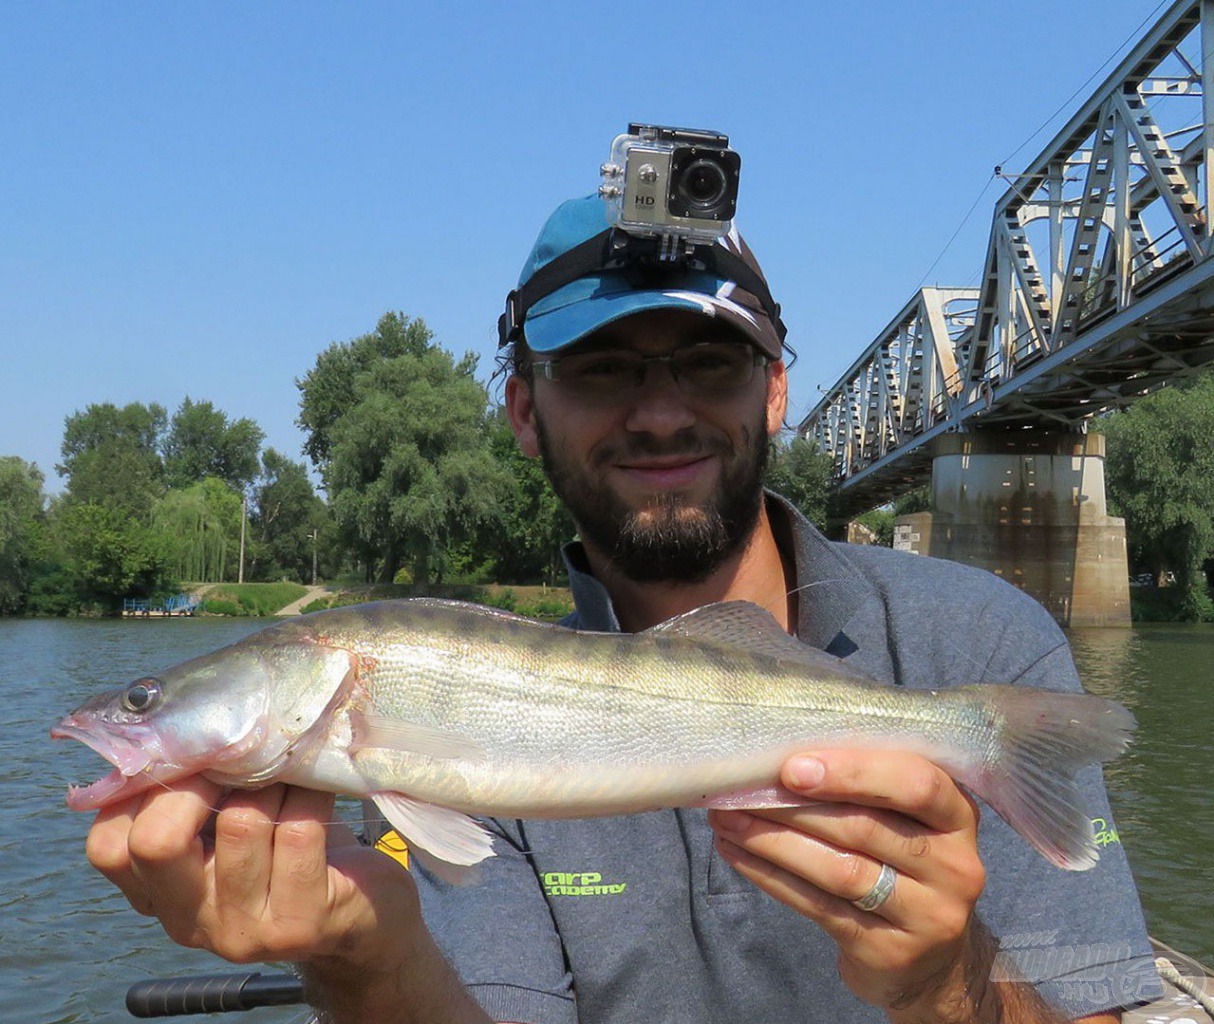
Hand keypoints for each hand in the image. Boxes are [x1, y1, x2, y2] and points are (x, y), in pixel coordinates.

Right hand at [84, 779, 418, 971]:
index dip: (141, 790)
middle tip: (235, 760)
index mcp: (160, 896)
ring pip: (241, 822)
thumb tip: (181, 725)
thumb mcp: (228, 830)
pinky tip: (318, 789)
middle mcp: (191, 922)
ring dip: (271, 781)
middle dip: (199, 780)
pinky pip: (297, 829)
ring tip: (288, 772)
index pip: (108, 848)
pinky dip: (310, 794)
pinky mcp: (298, 924)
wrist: (361, 914)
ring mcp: (244, 931)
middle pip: (158, 840)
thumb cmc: (288, 852)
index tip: (189, 760)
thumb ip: (196, 799)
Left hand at [708, 750, 988, 1018]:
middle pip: (865, 828)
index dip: (853, 772)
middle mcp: (954, 865)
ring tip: (727, 820)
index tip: (792, 767)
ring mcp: (928, 914)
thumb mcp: (905, 819)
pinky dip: (772, 877)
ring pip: (839, 870)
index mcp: (957, 815)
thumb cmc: (902, 864)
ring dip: (773, 842)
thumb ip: (865, 786)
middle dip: (794, 808)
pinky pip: (820, 907)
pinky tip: (738, 854)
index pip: (916, 783)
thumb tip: (779, 752)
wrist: (931, 961)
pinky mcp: (891, 951)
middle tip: (740, 792)